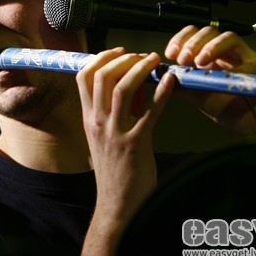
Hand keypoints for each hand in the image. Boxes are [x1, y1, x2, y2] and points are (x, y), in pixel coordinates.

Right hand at [75, 48, 174, 223]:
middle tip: (141, 55)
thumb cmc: (115, 169)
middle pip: (102, 76)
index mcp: (88, 118)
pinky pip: (150, 111)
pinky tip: (171, 80)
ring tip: (154, 60)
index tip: (119, 52)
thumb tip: (132, 86)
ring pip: (122, 88)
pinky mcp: (136, 143)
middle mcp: (97, 122)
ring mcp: (115, 133)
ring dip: (140, 68)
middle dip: (123, 59)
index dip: (101, 58)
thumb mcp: (104, 137)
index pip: (83, 77)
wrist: (118, 203)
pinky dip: (162, 91)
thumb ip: (113, 112)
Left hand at [165, 25, 255, 138]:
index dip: (181, 41)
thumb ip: (184, 87)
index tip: (170, 54)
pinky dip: (235, 69)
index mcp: (213, 61)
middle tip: (182, 58)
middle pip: (210, 33)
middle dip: (192, 42)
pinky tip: (225, 79)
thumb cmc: (238, 116)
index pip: (195, 39)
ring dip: (211, 47)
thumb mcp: (202, 100)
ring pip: (229, 39)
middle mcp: (230, 57)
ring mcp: (248, 60)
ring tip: (198, 61)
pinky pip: (251, 62)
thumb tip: (161, 77)